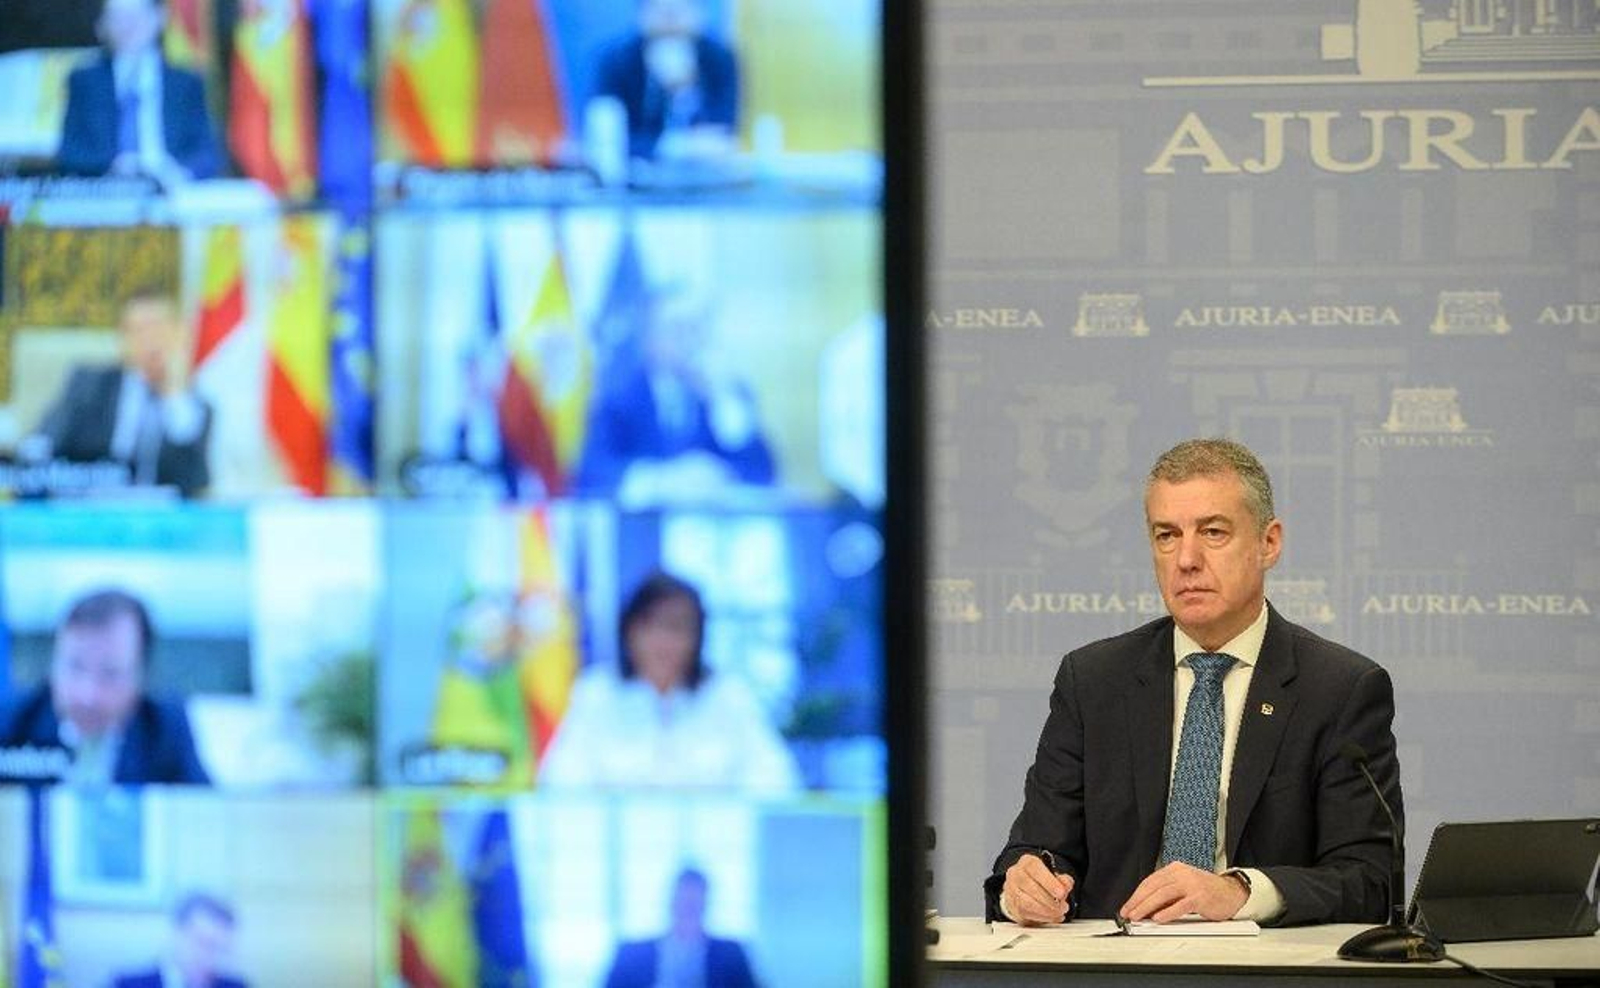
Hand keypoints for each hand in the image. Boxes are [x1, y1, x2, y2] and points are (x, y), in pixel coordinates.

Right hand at [1000, 853, 1072, 925]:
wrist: (1025, 889)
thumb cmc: (1041, 881)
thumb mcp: (1055, 876)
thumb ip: (1063, 879)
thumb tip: (1066, 884)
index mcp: (1027, 862)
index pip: (1035, 868)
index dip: (1049, 882)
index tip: (1062, 893)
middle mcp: (1016, 874)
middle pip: (1031, 887)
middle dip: (1050, 900)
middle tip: (1064, 907)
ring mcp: (1011, 891)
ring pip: (1026, 903)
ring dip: (1046, 911)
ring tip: (1059, 913)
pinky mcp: (1012, 906)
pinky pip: (1025, 914)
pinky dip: (1042, 917)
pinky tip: (1052, 917)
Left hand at [1119, 862, 1247, 922]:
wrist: (1232, 892)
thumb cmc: (1206, 891)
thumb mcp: (1183, 887)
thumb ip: (1166, 894)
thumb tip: (1145, 908)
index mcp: (1175, 869)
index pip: (1150, 882)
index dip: (1136, 895)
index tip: (1127, 906)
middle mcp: (1181, 874)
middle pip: (1153, 887)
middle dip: (1138, 902)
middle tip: (1128, 913)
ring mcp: (1191, 884)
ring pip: (1163, 895)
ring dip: (1147, 907)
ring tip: (1137, 917)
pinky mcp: (1200, 897)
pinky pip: (1180, 905)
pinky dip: (1167, 912)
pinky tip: (1158, 918)